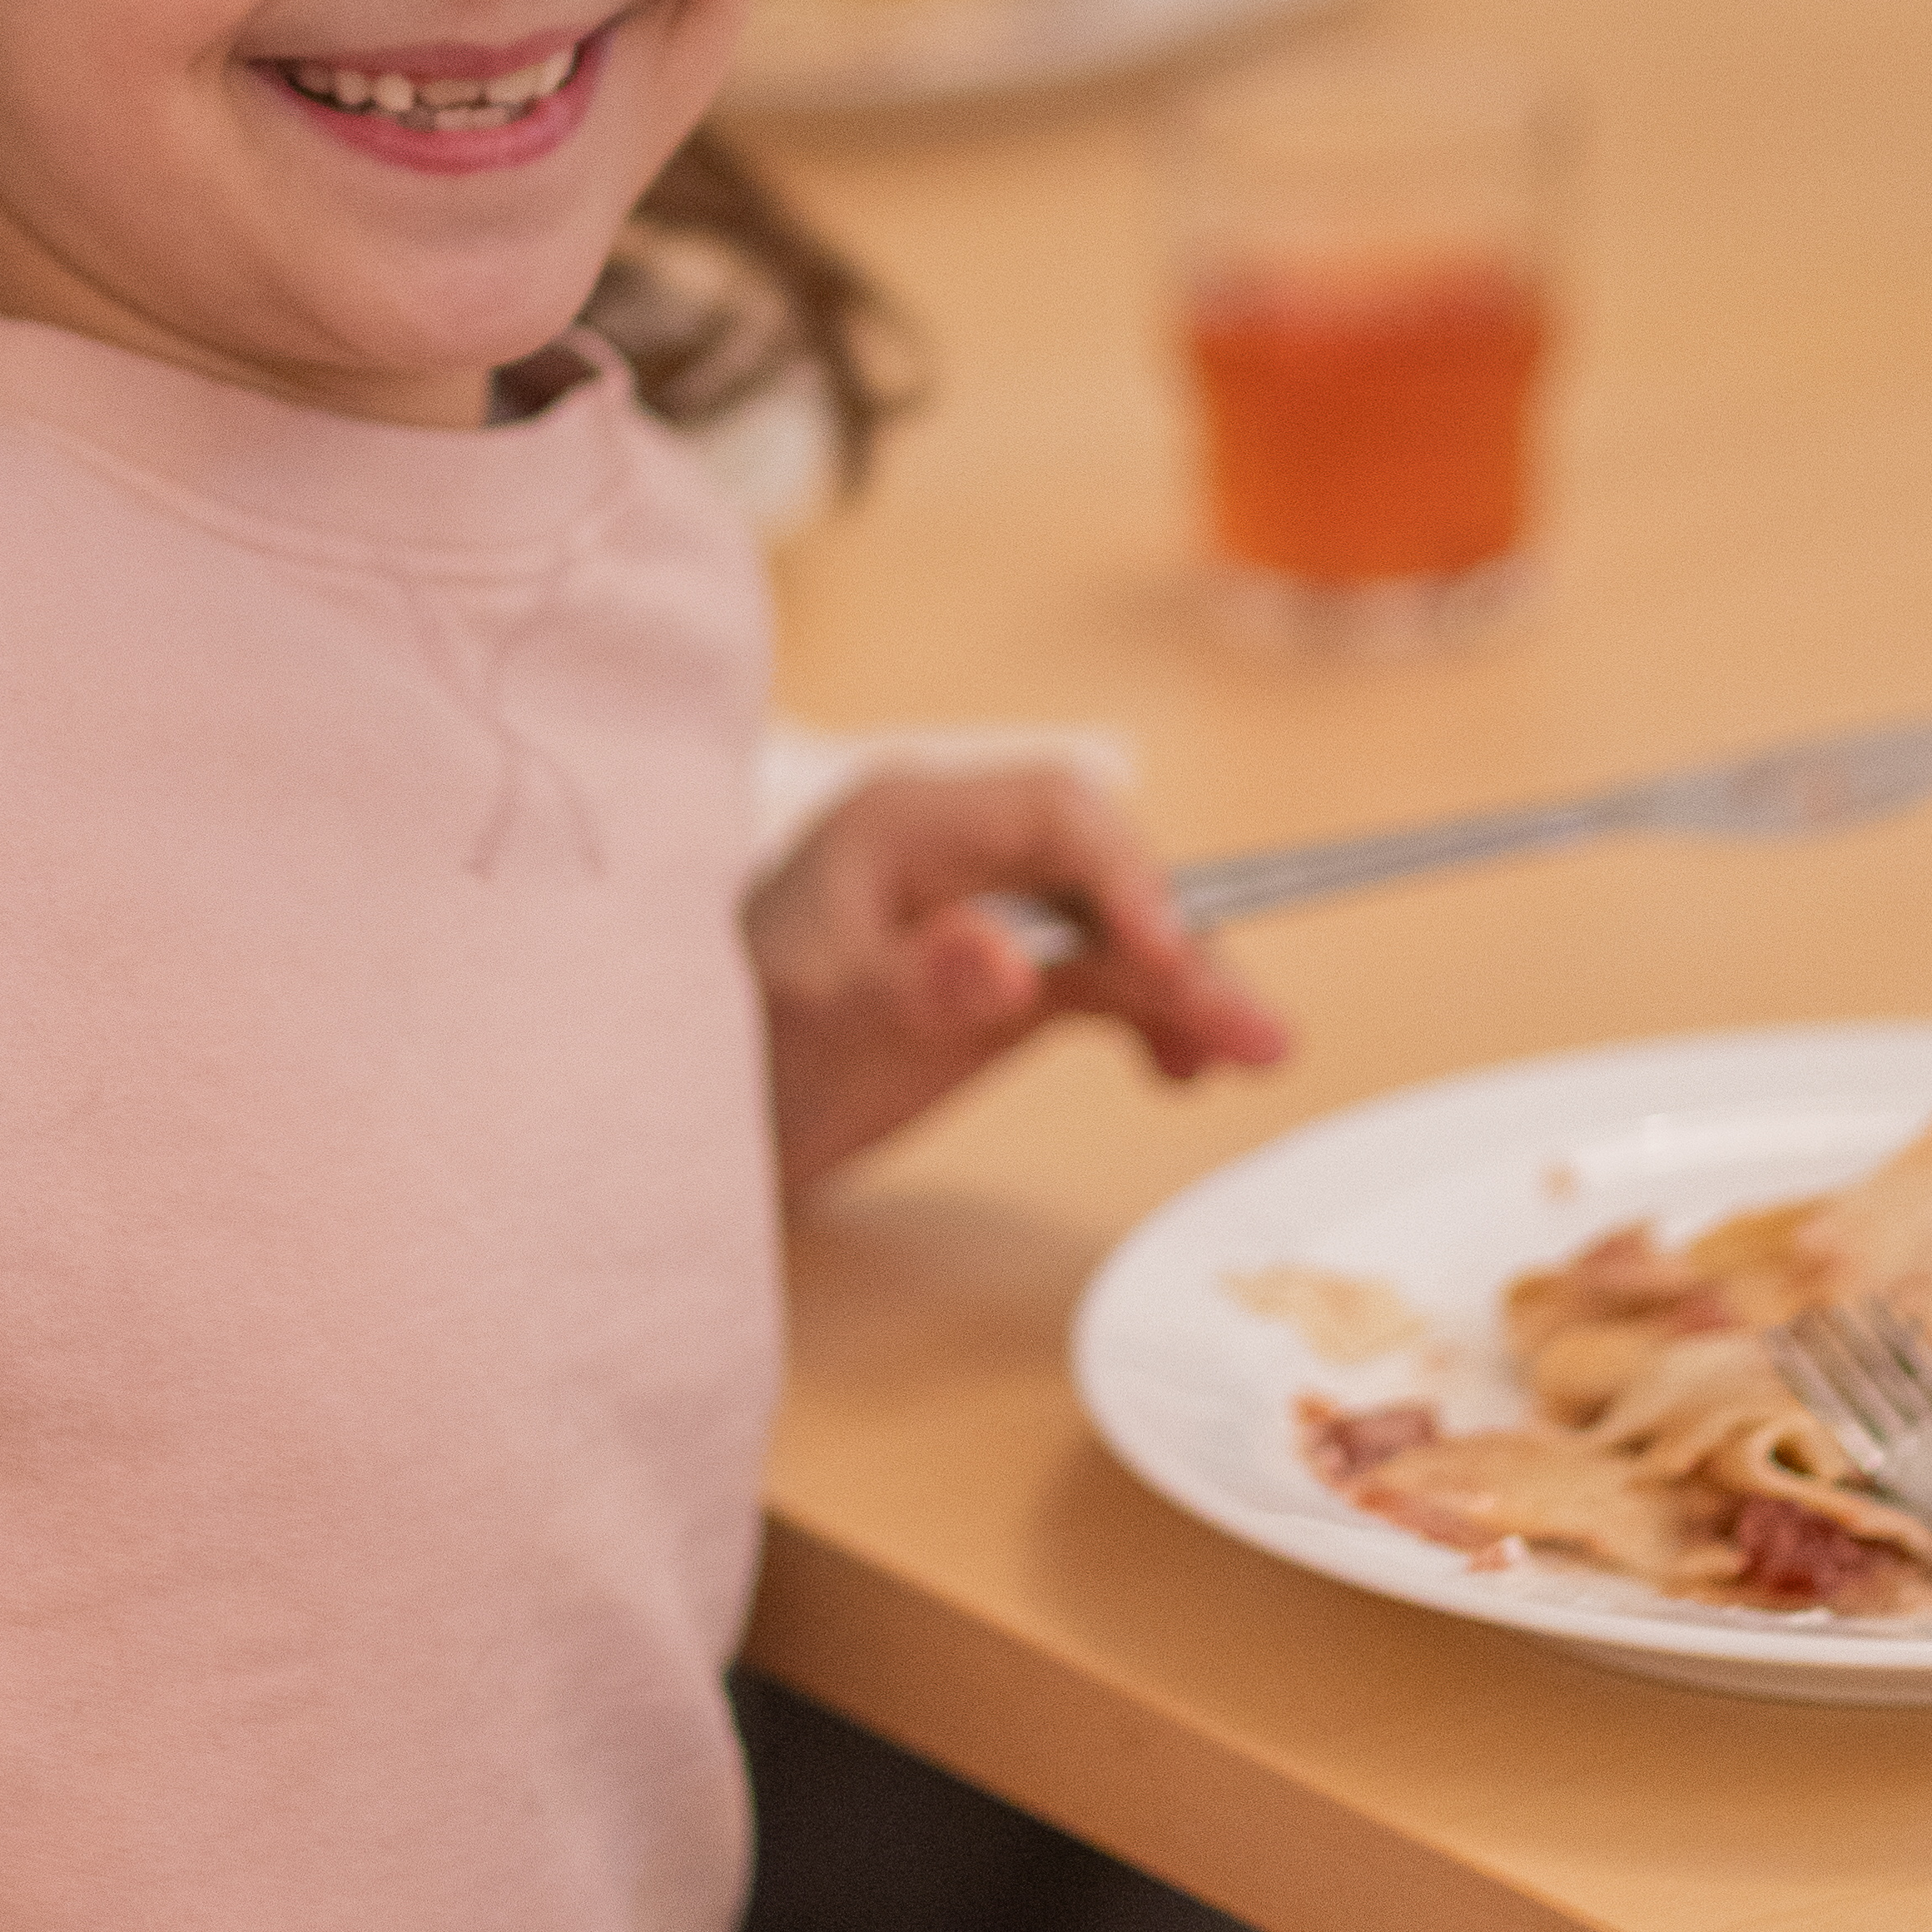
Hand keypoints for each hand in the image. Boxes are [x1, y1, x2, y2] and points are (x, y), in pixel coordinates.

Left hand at [747, 756, 1289, 1198]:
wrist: (678, 1116)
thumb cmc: (732, 1048)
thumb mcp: (815, 1020)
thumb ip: (915, 985)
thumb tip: (1008, 957)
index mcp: (906, 821)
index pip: (1057, 814)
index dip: (1130, 878)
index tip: (1174, 961)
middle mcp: (958, 850)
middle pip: (1105, 872)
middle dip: (1183, 945)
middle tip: (1253, 1034)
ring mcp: (984, 909)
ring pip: (1117, 928)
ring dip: (1187, 987)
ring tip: (1247, 1057)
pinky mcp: (999, 973)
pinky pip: (1101, 975)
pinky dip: (1149, 1015)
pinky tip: (1182, 1069)